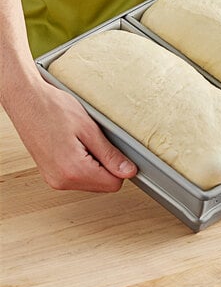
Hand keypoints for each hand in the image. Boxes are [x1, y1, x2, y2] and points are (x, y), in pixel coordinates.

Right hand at [5, 75, 136, 191]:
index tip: (121, 151)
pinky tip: (78, 144)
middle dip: (108, 165)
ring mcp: (54, 179)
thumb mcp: (89, 129)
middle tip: (100, 141)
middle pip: (102, 185)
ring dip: (96, 164)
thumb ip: (110, 154)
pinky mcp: (51, 174)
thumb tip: (129, 171)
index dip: (121, 167)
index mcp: (73, 171)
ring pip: (91, 181)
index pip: (113, 184)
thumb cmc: (53, 109)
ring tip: (86, 140)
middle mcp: (61, 181)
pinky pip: (78, 176)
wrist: (26, 101)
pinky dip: (84, 163)